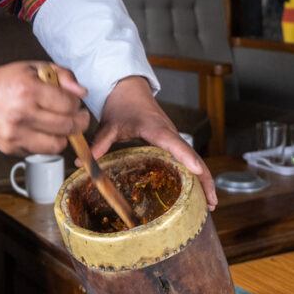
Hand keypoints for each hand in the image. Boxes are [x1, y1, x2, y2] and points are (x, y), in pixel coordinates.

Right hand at [0, 61, 89, 156]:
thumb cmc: (8, 80)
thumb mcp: (35, 67)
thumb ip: (63, 76)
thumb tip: (82, 93)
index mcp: (28, 90)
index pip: (68, 104)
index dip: (77, 104)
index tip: (75, 102)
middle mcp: (21, 114)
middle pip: (67, 127)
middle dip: (79, 122)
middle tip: (78, 117)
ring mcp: (15, 134)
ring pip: (57, 145)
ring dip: (64, 136)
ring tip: (60, 125)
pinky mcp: (10, 147)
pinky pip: (41, 151)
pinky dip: (46, 143)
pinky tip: (41, 130)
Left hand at [89, 76, 216, 209]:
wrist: (128, 89)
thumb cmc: (122, 105)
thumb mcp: (109, 124)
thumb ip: (99, 144)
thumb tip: (82, 164)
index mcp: (156, 129)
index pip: (174, 143)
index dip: (186, 158)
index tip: (198, 172)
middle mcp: (170, 134)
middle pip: (193, 157)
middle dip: (204, 179)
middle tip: (211, 202)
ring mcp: (173, 138)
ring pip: (194, 159)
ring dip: (204, 179)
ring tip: (210, 205)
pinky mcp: (172, 142)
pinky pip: (188, 159)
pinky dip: (196, 175)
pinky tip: (199, 193)